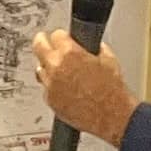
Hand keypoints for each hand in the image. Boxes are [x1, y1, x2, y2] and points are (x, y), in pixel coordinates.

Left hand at [30, 31, 137, 148]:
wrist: (112, 115)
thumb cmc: (112, 91)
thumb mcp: (110, 60)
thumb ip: (97, 49)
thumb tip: (95, 47)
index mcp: (70, 53)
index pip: (56, 34)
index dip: (61, 36)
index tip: (62, 38)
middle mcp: (56, 67)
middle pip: (38, 45)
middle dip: (43, 42)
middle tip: (44, 41)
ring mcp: (50, 84)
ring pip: (40, 69)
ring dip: (47, 67)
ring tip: (59, 71)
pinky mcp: (50, 100)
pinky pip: (46, 88)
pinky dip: (52, 86)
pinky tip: (64, 88)